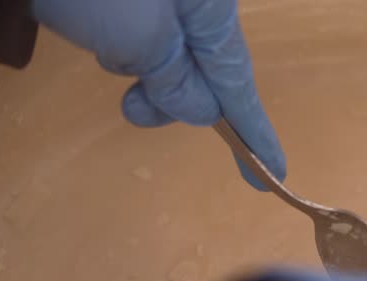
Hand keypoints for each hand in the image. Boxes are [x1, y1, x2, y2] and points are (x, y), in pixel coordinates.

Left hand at [31, 0, 286, 188]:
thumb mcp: (142, 39)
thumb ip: (179, 81)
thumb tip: (204, 111)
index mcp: (211, 5)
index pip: (238, 81)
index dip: (254, 132)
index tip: (272, 176)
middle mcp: (192, 2)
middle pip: (202, 72)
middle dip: (172, 99)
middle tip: (133, 107)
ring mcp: (156, 0)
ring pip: (164, 60)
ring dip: (139, 75)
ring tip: (104, 54)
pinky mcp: (121, 0)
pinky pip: (137, 40)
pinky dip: (121, 52)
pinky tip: (94, 34)